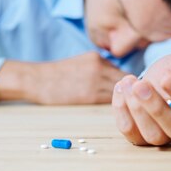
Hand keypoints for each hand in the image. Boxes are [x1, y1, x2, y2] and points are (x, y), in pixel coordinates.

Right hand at [0, 52, 127, 104]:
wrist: (37, 79)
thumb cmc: (58, 75)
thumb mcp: (81, 62)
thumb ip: (101, 68)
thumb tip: (119, 82)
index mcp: (97, 58)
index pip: (124, 72)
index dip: (130, 85)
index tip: (132, 94)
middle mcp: (99, 67)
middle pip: (127, 82)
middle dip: (131, 93)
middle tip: (134, 104)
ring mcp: (95, 81)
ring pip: (120, 93)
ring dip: (124, 101)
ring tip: (126, 110)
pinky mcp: (89, 95)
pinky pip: (110, 102)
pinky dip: (114, 106)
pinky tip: (114, 112)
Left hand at [112, 52, 170, 145]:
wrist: (157, 78)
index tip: (167, 78)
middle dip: (156, 108)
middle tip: (140, 86)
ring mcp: (164, 136)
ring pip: (153, 135)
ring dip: (136, 109)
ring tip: (128, 83)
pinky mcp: (141, 137)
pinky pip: (131, 131)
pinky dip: (122, 110)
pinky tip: (121, 89)